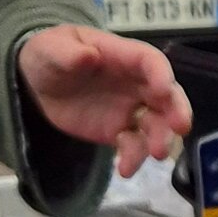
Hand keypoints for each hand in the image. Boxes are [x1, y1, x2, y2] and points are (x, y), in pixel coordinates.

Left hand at [17, 24, 191, 179]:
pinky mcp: (120, 132)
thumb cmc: (50, 54)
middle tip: (180, 127)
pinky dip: (134, 158)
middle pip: (167, 95)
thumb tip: (88, 55)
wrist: (37, 82)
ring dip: (162, 139)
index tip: (163, 90)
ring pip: (157, 125)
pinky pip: (135, 146)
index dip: (160, 74)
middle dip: (177, 110)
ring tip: (157, 154)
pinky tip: (125, 169)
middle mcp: (135, 84)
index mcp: (122, 56)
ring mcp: (130, 109)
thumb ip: (68, 53)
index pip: (150, 61)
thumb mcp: (51, 47)